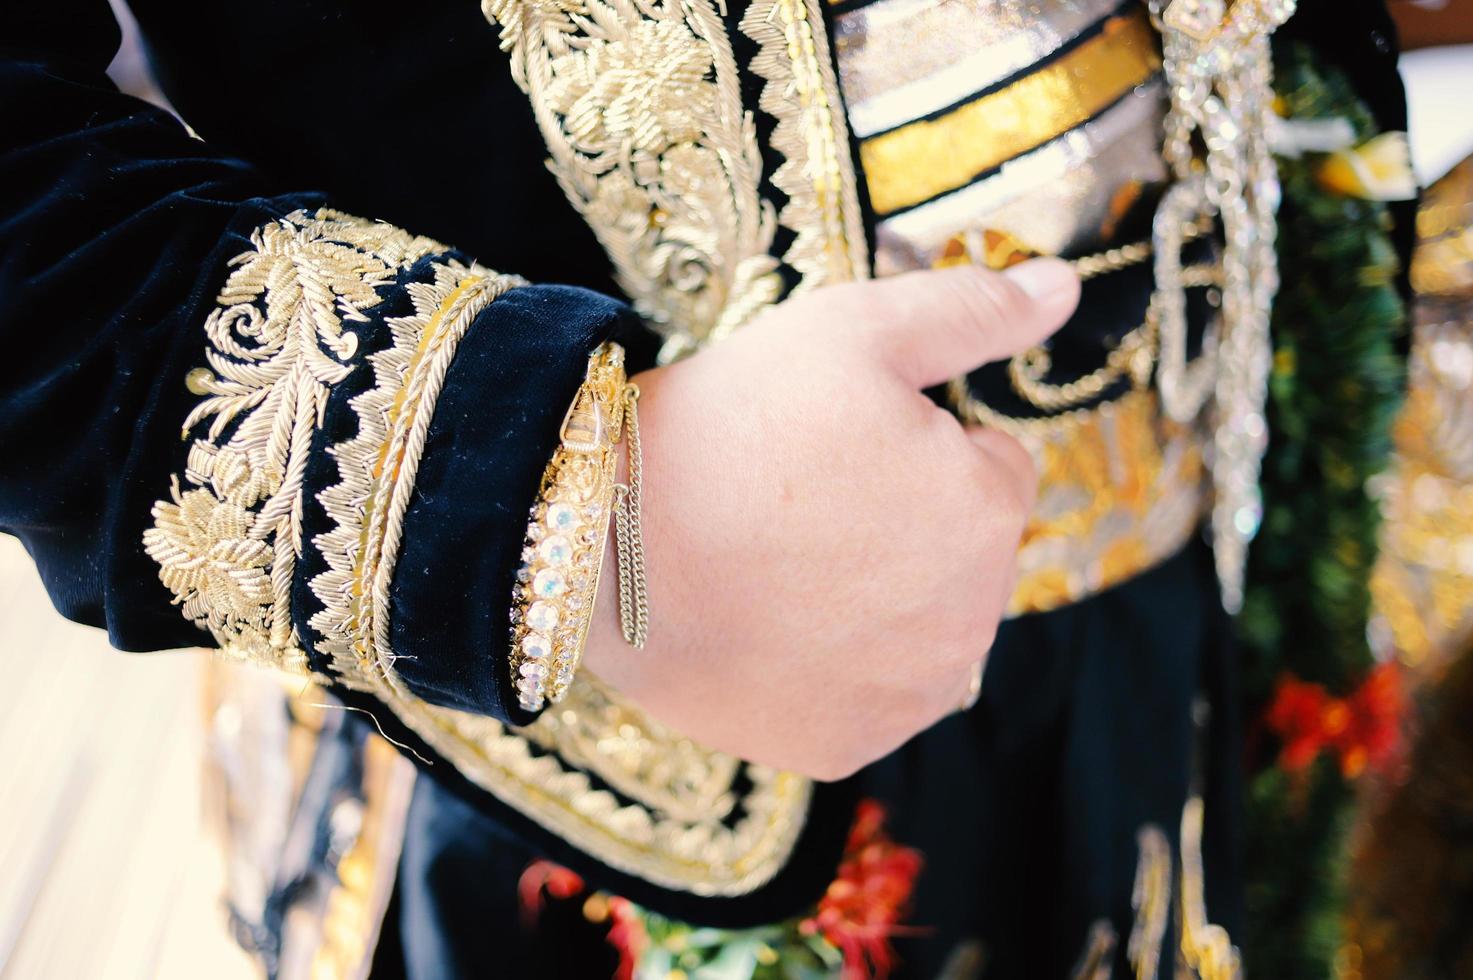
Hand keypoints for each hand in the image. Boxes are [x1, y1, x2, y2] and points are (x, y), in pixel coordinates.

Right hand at [582, 259, 1079, 779]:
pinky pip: (867, 693)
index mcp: (988, 510)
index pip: (991, 466)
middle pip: (958, 551)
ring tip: (778, 560)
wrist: (603, 543)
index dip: (915, 441)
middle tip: (798, 498)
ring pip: (919, 626)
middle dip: (904, 520)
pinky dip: (833, 665)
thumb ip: (973, 310)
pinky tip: (771, 625)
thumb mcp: (852, 329)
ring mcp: (909, 697)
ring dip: (876, 595)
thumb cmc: (730, 426)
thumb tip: (1060, 287)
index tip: (836, 441)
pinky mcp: (848, 745)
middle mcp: (973, 622)